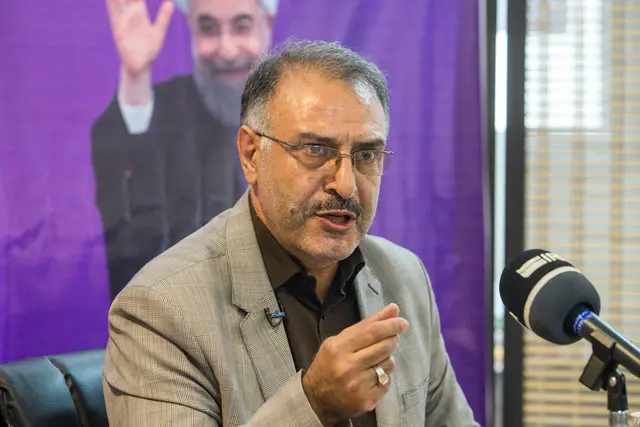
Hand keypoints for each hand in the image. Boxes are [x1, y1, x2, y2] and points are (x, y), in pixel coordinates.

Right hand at [106, 0, 174, 77]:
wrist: (140, 65)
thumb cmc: (149, 49)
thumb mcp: (159, 31)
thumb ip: (163, 17)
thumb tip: (170, 2)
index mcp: (139, 13)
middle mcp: (129, 14)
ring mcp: (122, 21)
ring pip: (117, 2)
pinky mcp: (118, 30)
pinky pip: (114, 16)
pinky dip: (113, 6)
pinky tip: (111, 0)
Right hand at [302, 303, 409, 424]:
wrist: (316, 398)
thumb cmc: (329, 364)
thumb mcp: (340, 340)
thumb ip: (367, 325)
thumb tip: (393, 309)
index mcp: (338, 348)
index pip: (371, 332)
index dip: (391, 325)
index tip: (403, 322)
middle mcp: (348, 366)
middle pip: (384, 347)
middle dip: (394, 339)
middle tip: (394, 338)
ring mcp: (357, 385)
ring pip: (388, 364)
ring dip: (388, 358)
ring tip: (376, 360)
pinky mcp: (366, 400)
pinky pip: (387, 381)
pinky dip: (384, 376)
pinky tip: (373, 375)